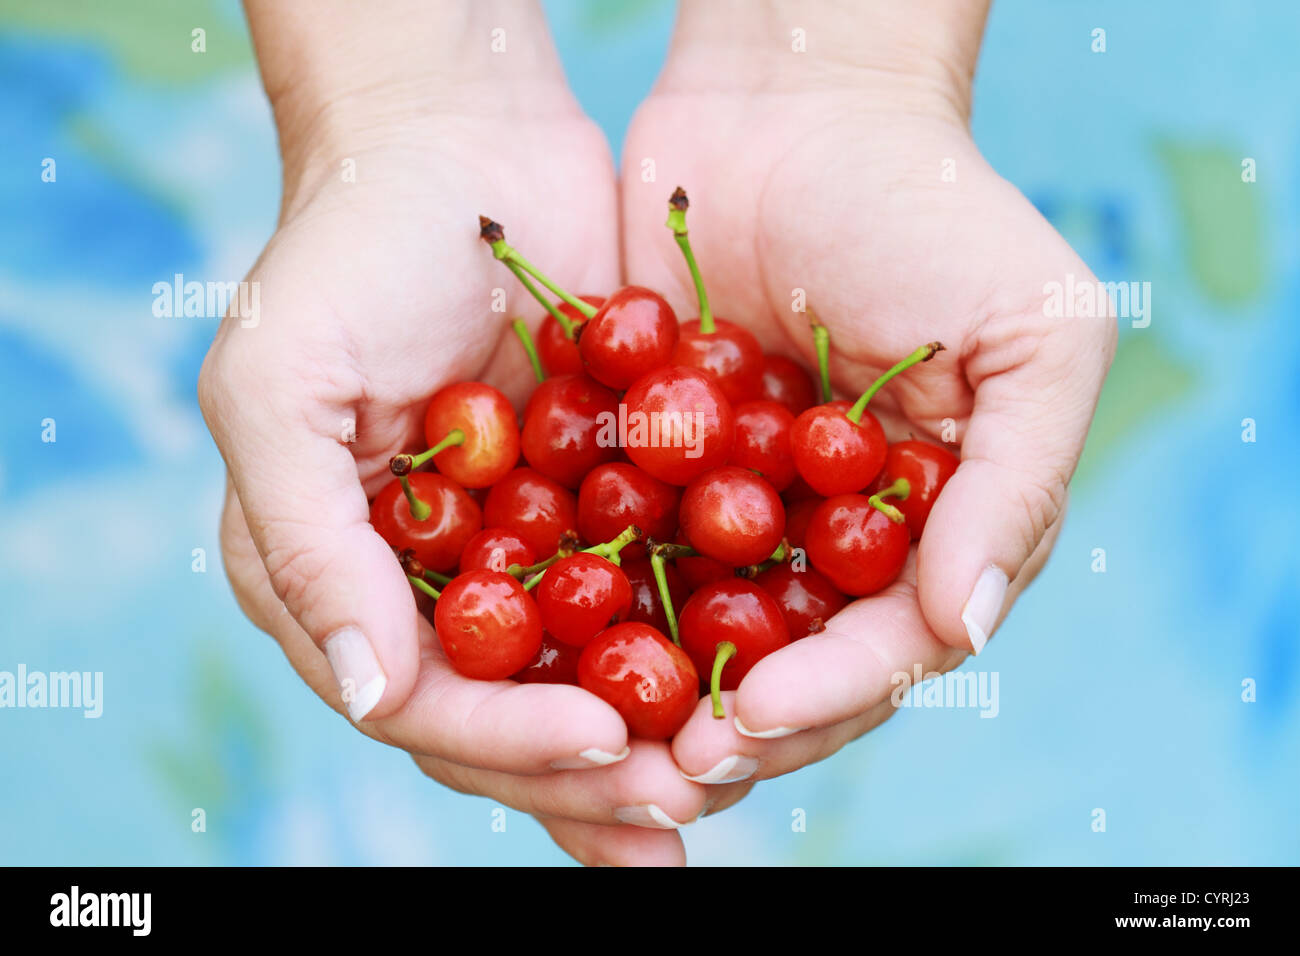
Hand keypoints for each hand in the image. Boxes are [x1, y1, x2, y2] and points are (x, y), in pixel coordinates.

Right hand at [200, 0, 744, 864]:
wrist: (462, 142)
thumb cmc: (349, 250)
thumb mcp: (281, 388)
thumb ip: (308, 546)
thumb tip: (370, 695)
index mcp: (334, 577)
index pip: (418, 701)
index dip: (507, 739)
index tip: (602, 743)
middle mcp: (423, 585)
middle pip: (505, 716)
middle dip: (590, 769)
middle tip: (684, 802)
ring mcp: (512, 550)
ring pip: (581, 674)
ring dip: (649, 736)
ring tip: (725, 778)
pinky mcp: (591, 505)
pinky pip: (642, 592)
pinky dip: (692, 639)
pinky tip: (758, 681)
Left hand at [619, 1, 1113, 782]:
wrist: (791, 108)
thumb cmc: (931, 209)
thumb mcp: (1031, 334)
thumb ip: (1015, 485)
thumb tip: (966, 628)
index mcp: (934, 528)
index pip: (888, 646)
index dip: (827, 693)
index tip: (752, 719)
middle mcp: (838, 540)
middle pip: (794, 665)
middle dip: (737, 722)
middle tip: (666, 764)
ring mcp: (745, 511)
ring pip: (704, 633)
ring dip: (658, 691)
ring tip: (602, 735)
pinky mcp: (658, 470)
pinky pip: (626, 552)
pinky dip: (595, 599)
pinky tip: (545, 640)